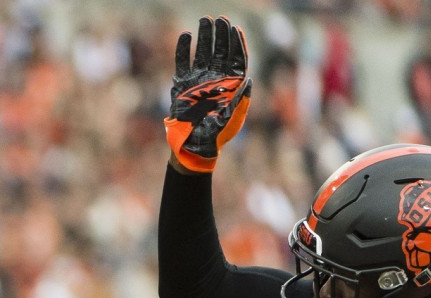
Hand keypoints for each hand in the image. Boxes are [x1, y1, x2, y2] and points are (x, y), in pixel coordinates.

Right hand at [164, 16, 250, 173]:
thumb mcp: (235, 117)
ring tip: (204, 20)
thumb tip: (248, 78)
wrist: (195, 145)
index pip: (236, 58)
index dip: (235, 42)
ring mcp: (198, 81)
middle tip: (219, 19)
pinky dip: (183, 50)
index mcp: (231, 84)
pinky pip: (183, 63)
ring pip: (203, 53)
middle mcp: (216, 79)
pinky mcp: (182, 85)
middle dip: (220, 34)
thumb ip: (243, 98)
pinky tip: (186, 36)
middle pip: (220, 51)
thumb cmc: (218, 134)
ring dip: (204, 37)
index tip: (234, 28)